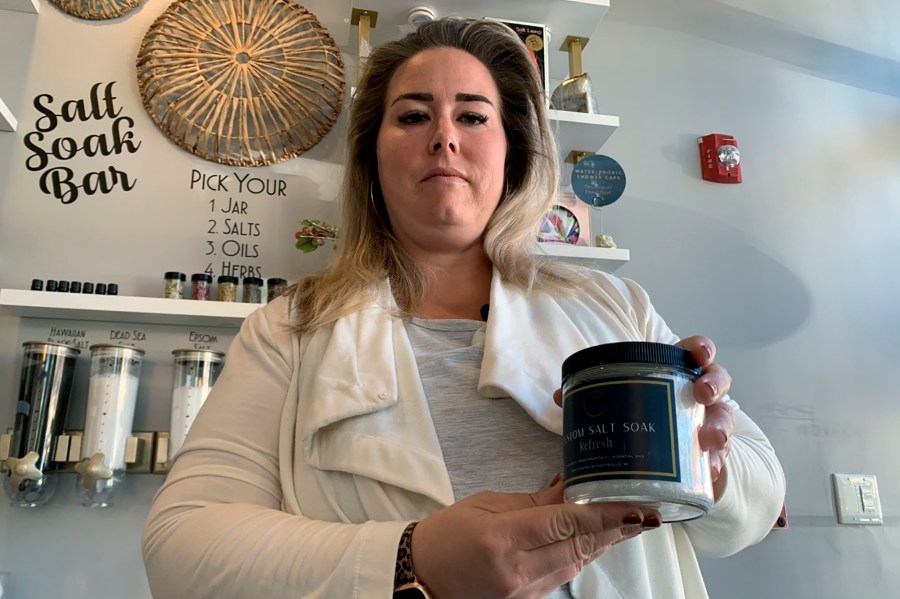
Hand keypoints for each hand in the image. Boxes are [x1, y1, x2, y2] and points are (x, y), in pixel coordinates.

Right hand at [412, 477, 659, 598]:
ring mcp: (522, 592)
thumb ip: (534, 501)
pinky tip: (597, 541)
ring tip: (631, 522)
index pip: (564, 524)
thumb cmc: (447, 535)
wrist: (421, 578)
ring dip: (605, 542)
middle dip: (616, 528)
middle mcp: (516, 570)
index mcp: (501, 538)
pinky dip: (583, 556)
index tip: (636, 507)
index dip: (605, 515)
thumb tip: (571, 488)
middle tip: (646, 511)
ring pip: (576, 564)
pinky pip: (563, 576)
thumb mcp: (487, 505)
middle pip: (579, 547)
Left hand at [552, 337, 734, 492]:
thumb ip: (590, 396)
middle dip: (714, 384)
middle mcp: (697, 395)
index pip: (695, 352)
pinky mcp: (709, 454)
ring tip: (710, 439)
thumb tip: (560, 396)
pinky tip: (708, 468)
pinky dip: (716, 461)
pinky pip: (720, 454)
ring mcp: (707, 423)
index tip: (699, 354)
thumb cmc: (640, 417)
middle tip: (702, 395)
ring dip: (720, 426)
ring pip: (723, 417)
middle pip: (717, 380)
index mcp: (675, 373)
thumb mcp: (616, 402)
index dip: (701, 348)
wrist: (659, 457)